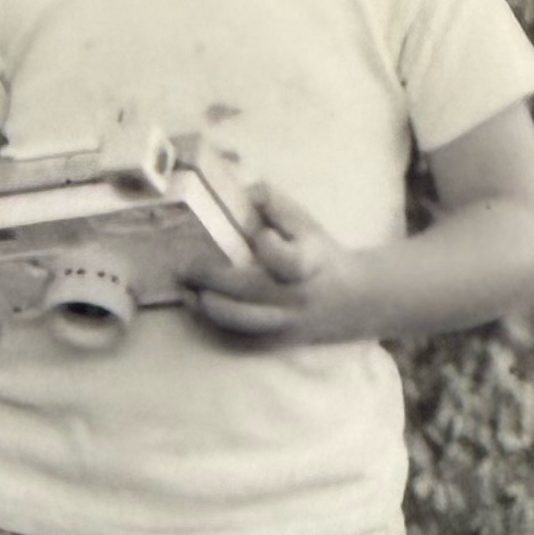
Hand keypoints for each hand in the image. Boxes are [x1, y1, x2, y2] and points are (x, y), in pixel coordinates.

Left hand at [183, 183, 368, 346]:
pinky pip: (238, 342)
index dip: (271, 247)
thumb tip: (245, 192)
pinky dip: (212, 328)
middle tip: (185, 265)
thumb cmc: (317, 254)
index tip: (261, 235)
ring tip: (185, 290)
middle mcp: (296, 298)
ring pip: (240, 323)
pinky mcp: (274, 342)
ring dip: (206, 307)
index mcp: (309, 265)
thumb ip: (276, 206)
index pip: (290, 261)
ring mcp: (284, 324)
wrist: (348, 301)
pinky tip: (195, 308)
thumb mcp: (306, 224)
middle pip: (250, 292)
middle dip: (212, 278)